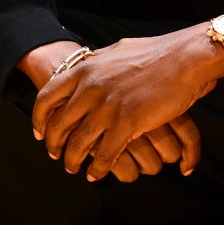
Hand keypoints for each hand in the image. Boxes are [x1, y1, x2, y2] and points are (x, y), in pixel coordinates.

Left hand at [31, 24, 223, 182]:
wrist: (184, 57)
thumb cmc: (156, 52)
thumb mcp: (117, 51)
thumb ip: (99, 63)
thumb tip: (90, 65)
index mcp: (86, 68)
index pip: (47, 95)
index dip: (39, 117)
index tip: (39, 131)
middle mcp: (90, 87)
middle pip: (60, 124)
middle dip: (54, 144)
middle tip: (54, 154)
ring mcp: (107, 106)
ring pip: (79, 143)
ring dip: (73, 160)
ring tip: (72, 168)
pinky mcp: (127, 122)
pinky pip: (105, 153)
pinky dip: (98, 168)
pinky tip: (96, 174)